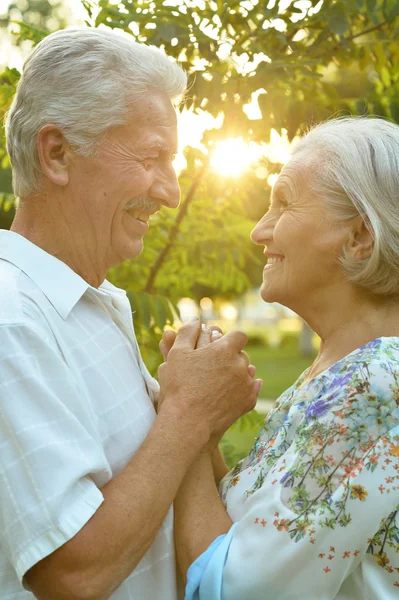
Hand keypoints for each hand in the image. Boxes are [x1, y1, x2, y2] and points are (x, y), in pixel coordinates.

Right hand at [157, 320, 262, 445]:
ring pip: (247, 371)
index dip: (229, 340)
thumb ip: (187, 332)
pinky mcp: (249, 401)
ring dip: (238, 373)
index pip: (238, 336)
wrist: (188, 422)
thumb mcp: (177, 354)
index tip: (221, 346)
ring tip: (221, 380)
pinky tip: (233, 390)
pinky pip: (252, 388)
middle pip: (242, 354)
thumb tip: (196, 320)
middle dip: (232, 357)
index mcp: (225, 350)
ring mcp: (247, 384)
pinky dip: (244, 388)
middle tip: (217, 366)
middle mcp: (240, 364)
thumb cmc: (180, 386)